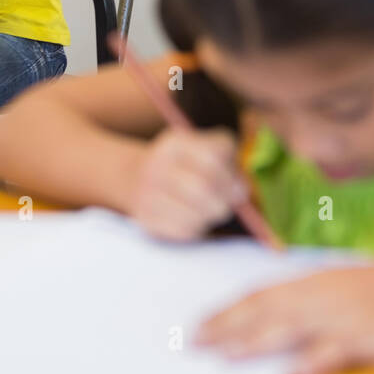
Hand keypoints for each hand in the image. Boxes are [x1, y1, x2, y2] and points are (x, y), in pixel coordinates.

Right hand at [126, 128, 249, 241]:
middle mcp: (157, 165)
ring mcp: (148, 193)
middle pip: (203, 188)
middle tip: (227, 204)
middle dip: (224, 201)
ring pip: (195, 213)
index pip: (213, 157)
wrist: (133, 177)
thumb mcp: (199, 148)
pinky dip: (196, 228)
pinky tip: (195, 220)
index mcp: (175, 143)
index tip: (237, 186)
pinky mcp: (145, 218)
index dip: (231, 176)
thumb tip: (240, 191)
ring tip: (210, 211)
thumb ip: (226, 161)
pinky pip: (183, 230)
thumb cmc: (181, 164)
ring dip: (210, 215)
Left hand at [194, 254, 373, 373]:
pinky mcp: (365, 337)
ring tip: (227, 356)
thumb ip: (307, 296)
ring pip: (290, 329)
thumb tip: (274, 309)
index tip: (200, 323)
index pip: (259, 295)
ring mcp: (341, 316)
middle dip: (227, 327)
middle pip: (265, 311)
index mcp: (312, 282)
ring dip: (256, 342)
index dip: (228, 310)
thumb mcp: (340, 283)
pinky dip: (314, 362)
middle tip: (194, 342)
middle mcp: (319, 295)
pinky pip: (335, 351)